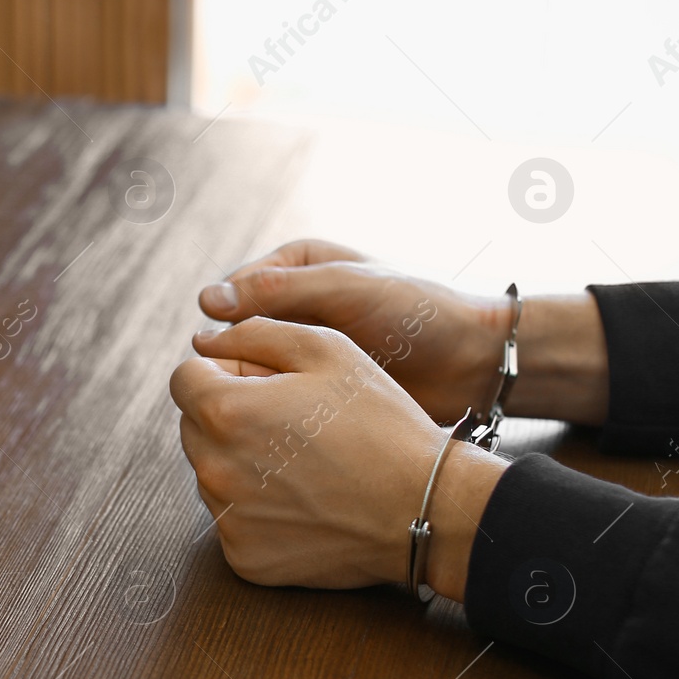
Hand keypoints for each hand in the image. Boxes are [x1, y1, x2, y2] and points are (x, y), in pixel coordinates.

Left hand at [171, 317, 506, 599]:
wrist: (425, 507)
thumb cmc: (380, 421)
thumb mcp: (326, 348)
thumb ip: (254, 334)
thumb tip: (206, 343)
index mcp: (225, 412)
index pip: (185, 379)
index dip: (225, 371)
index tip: (264, 382)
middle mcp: (213, 470)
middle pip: (194, 427)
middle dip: (229, 416)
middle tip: (290, 423)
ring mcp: (227, 520)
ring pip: (211, 473)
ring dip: (241, 462)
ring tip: (303, 463)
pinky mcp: (244, 558)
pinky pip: (232, 519)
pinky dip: (257, 508)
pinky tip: (304, 501)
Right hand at [197, 239, 513, 424]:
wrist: (471, 362)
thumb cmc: (418, 312)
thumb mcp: (344, 289)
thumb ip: (277, 292)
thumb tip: (207, 302)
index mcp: (296, 264)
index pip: (233, 290)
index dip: (226, 321)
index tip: (225, 349)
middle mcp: (293, 302)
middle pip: (237, 330)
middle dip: (238, 356)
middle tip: (247, 381)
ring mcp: (303, 343)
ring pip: (252, 364)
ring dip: (254, 381)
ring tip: (269, 399)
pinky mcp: (315, 380)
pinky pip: (277, 391)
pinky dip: (274, 402)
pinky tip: (280, 414)